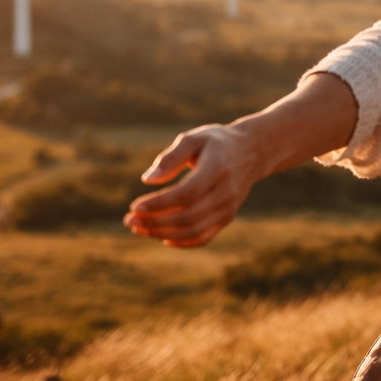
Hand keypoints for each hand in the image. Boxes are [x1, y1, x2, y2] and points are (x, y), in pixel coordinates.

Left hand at [123, 125, 259, 247]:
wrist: (251, 152)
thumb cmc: (215, 142)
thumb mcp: (193, 139)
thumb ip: (170, 158)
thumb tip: (147, 180)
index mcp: (217, 169)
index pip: (186, 194)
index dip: (159, 204)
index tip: (134, 206)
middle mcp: (226, 192)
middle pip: (188, 217)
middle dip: (155, 222)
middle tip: (129, 220)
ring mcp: (228, 208)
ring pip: (193, 231)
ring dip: (163, 233)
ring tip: (139, 229)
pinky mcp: (227, 218)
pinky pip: (203, 238)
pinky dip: (181, 242)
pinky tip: (162, 237)